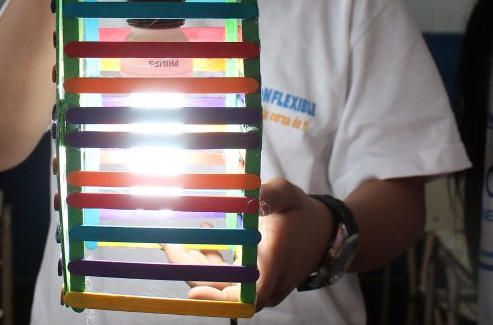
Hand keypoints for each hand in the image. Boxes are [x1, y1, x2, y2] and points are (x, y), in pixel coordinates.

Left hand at [162, 177, 332, 309]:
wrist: (323, 232)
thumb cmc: (302, 213)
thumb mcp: (287, 196)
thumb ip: (269, 194)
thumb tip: (247, 193)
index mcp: (274, 267)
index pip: (246, 296)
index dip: (218, 298)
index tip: (194, 292)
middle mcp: (265, 284)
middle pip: (222, 290)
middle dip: (191, 270)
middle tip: (168, 244)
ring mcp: (258, 285)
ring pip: (220, 284)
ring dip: (196, 263)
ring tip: (176, 239)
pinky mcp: (253, 280)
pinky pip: (226, 277)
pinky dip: (208, 260)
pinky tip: (202, 233)